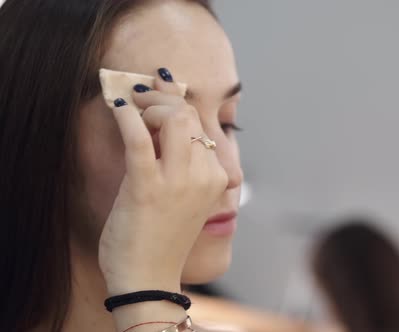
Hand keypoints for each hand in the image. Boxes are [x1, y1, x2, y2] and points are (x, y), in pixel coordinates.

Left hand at [98, 68, 227, 294]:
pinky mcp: (147, 188)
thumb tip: (167, 114)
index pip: (201, 124)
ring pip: (172, 118)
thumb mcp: (184, 195)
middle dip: (162, 99)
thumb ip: (181, 158)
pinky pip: (138, 138)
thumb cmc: (162, 235)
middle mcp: (204, 175)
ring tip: (132, 109)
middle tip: (141, 101)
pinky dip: (126, 116)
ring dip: (148, 106)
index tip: (154, 101)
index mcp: (216, 177)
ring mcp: (178, 182)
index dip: (175, 106)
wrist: (148, 278)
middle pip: (189, 114)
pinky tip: (117, 108)